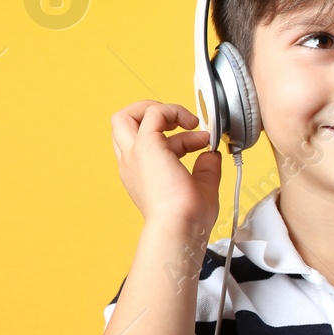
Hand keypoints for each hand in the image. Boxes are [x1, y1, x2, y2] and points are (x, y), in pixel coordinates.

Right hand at [110, 101, 220, 235]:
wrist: (180, 225)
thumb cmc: (188, 217)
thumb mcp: (201, 187)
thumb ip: (205, 169)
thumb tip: (212, 154)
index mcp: (141, 174)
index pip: (145, 144)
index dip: (175, 138)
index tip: (200, 144)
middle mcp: (131, 163)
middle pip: (121, 126)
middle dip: (150, 114)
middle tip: (181, 123)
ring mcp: (135, 153)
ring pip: (125, 116)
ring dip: (157, 109)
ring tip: (188, 121)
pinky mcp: (146, 145)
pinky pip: (153, 112)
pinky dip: (173, 111)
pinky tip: (192, 123)